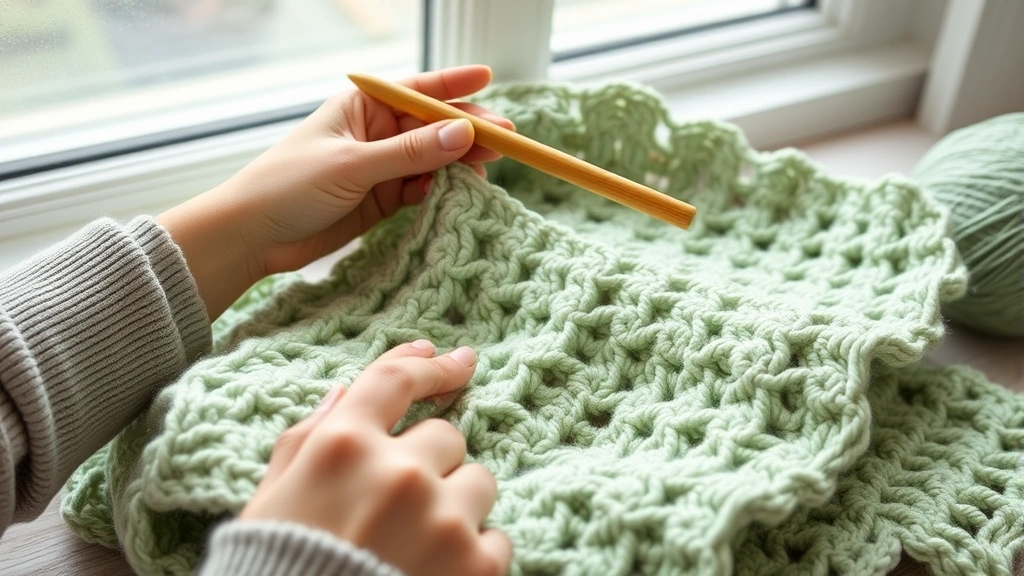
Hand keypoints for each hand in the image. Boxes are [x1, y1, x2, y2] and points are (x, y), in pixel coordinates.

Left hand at [157, 65, 513, 317]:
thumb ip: (410, 153)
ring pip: (431, 161)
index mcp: (361, 107)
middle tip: (505, 141)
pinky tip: (459, 195)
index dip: (454, 84)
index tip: (488, 76)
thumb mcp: (353, 165)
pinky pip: (421, 190)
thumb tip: (463, 134)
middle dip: (467, 132)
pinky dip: (441, 193)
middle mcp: (374, 133)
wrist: (252, 236)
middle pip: (432, 128)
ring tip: (487, 173)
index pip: (416, 90)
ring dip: (458, 166)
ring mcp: (379, 167)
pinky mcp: (380, 200)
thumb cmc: (288, 186)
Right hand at [240, 340, 511, 575]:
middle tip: (400, 507)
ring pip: (480, 480)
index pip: (394, 382)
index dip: (426, 366)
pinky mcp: (477, 564)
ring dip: (457, 505)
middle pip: (447, 436)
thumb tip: (346, 392)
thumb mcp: (271, 499)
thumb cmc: (276, 569)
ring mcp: (443, 518)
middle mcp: (398, 472)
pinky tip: (436, 574)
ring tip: (418, 546)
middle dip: (430, 464)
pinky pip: (497, 536)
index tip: (453, 361)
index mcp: (342, 447)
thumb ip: (308, 437)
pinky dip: (474, 553)